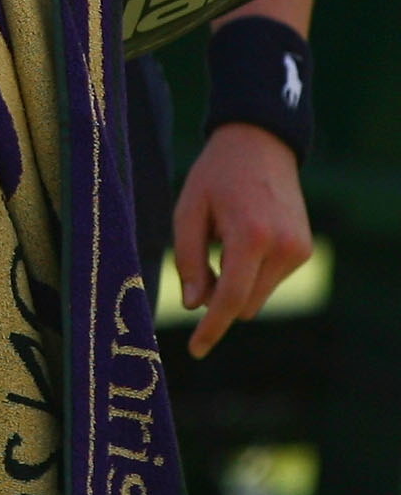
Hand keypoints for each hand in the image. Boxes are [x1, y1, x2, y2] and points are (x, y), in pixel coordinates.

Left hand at [173, 122, 311, 358]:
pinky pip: (271, 279)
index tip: (196, 349)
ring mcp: (300, 250)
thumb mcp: (188, 210)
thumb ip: (188, 259)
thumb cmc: (215, 175)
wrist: (259, 145)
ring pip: (259, 294)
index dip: (212, 327)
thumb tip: (193, 306)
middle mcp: (283, 248)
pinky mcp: (305, 250)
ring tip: (224, 238)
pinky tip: (243, 235)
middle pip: (246, 303)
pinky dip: (252, 271)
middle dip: (220, 298)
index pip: (232, 298)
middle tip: (200, 267)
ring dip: (237, 282)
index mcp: (250, 237)